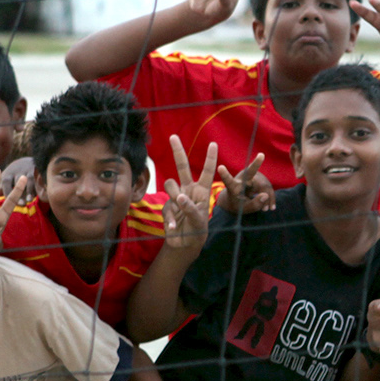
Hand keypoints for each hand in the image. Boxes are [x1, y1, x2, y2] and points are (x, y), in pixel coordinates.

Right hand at [163, 135, 219, 250]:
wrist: (184, 244)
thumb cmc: (197, 231)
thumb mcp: (199, 221)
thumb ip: (191, 209)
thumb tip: (180, 197)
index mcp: (202, 191)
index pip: (207, 172)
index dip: (210, 158)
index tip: (213, 144)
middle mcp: (189, 190)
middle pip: (182, 167)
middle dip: (178, 152)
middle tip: (173, 136)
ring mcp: (177, 197)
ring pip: (170, 184)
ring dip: (174, 197)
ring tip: (180, 212)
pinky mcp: (167, 205)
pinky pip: (166, 205)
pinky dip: (170, 217)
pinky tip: (174, 227)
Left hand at [215, 152, 274, 213]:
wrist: (237, 200)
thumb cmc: (237, 205)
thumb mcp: (244, 209)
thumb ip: (254, 204)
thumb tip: (266, 195)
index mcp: (232, 187)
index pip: (228, 181)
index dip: (225, 175)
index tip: (220, 167)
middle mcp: (241, 179)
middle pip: (250, 173)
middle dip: (255, 164)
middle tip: (261, 155)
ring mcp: (251, 177)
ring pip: (264, 185)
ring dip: (269, 198)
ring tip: (267, 210)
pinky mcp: (259, 178)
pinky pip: (269, 187)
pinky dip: (271, 198)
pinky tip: (271, 207)